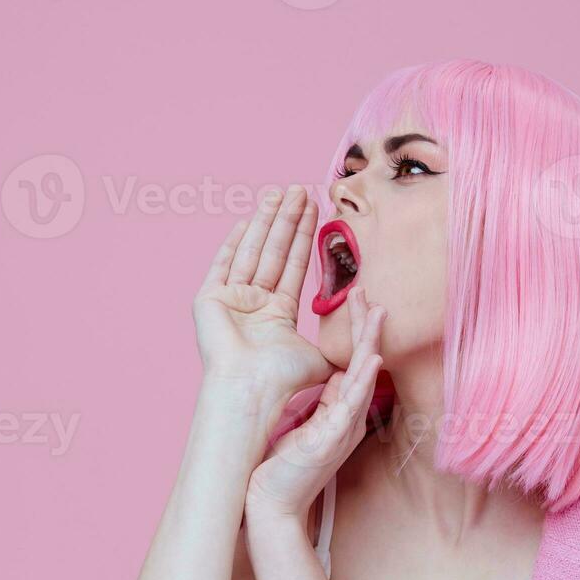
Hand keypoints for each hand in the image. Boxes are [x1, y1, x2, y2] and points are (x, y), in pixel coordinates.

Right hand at [193, 186, 335, 424]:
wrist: (252, 389)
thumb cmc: (284, 379)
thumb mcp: (323, 355)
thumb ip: (343, 340)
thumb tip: (370, 331)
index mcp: (276, 314)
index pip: (293, 266)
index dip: (303, 237)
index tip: (314, 209)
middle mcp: (252, 304)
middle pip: (274, 253)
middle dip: (287, 221)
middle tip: (300, 189)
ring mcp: (229, 300)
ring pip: (252, 252)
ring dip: (266, 222)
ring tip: (281, 193)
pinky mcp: (209, 300)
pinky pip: (222, 265)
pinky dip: (233, 243)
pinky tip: (246, 221)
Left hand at [245, 287, 384, 520]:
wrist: (273, 505)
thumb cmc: (284, 469)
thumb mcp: (307, 427)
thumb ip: (324, 403)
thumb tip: (334, 376)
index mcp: (341, 412)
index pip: (354, 363)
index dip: (357, 333)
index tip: (355, 301)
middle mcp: (348, 418)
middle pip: (364, 364)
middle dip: (367, 328)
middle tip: (369, 293)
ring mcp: (343, 429)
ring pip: (363, 378)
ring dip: (371, 344)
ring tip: (376, 313)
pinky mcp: (331, 440)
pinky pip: (351, 405)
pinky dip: (362, 380)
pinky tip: (370, 359)